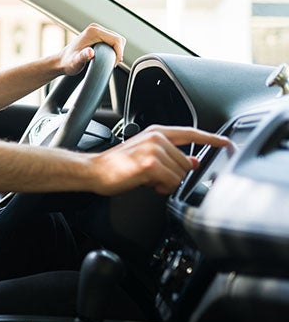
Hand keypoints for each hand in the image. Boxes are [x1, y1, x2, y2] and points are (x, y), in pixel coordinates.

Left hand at [58, 23, 125, 75]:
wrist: (62, 61)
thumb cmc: (68, 62)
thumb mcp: (76, 62)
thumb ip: (83, 57)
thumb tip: (90, 52)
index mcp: (93, 31)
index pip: (117, 40)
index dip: (119, 53)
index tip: (113, 64)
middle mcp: (96, 28)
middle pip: (119, 39)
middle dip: (118, 52)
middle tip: (111, 64)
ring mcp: (97, 30)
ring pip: (117, 40)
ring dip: (116, 51)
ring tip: (109, 61)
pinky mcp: (98, 34)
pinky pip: (112, 41)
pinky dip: (113, 49)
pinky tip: (106, 57)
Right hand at [87, 125, 230, 194]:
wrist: (94, 170)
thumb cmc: (117, 165)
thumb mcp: (146, 155)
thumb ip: (171, 156)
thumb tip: (193, 161)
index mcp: (157, 133)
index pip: (191, 133)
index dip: (212, 139)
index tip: (227, 143)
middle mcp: (157, 138)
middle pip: (187, 162)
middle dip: (175, 175)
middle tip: (155, 178)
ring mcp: (154, 150)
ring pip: (180, 174)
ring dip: (168, 183)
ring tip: (149, 180)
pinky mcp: (150, 164)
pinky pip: (171, 182)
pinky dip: (162, 188)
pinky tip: (148, 184)